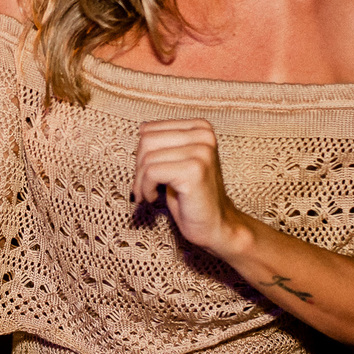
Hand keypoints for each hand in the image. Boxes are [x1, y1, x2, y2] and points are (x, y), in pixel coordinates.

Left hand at [132, 118, 246, 256]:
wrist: (215, 226)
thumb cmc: (191, 195)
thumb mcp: (176, 161)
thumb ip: (163, 142)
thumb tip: (141, 127)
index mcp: (200, 127)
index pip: (149, 129)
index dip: (140, 154)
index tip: (145, 173)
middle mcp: (204, 135)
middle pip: (146, 141)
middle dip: (138, 167)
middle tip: (142, 187)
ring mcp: (201, 152)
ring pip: (147, 158)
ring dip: (140, 182)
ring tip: (149, 195)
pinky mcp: (194, 170)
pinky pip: (151, 172)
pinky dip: (146, 189)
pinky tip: (155, 198)